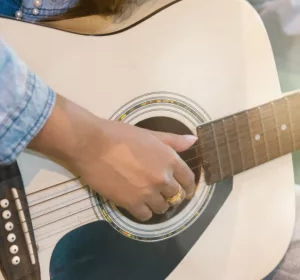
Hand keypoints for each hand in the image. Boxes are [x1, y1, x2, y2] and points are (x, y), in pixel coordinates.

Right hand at [28, 95, 196, 220]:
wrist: (92, 145)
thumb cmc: (120, 135)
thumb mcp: (149, 134)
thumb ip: (173, 140)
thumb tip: (194, 141)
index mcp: (169, 159)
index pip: (188, 179)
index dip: (189, 186)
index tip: (186, 190)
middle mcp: (162, 178)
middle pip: (176, 195)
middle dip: (172, 194)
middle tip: (162, 192)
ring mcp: (147, 192)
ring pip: (162, 207)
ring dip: (158, 204)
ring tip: (149, 198)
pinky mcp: (131, 203)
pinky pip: (145, 216)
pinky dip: (143, 211)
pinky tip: (137, 204)